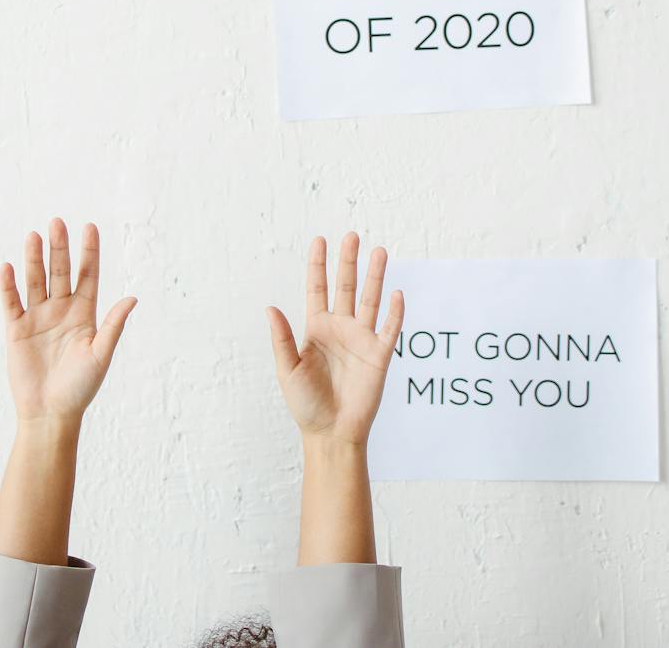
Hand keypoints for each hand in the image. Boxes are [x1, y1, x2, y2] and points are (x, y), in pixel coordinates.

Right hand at [0, 219, 136, 424]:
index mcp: (84, 314)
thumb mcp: (100, 356)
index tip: (90, 227)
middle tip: (57, 222)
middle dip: (59, 248)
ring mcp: (38, 318)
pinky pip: (12, 302)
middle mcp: (61, 310)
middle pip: (60, 272)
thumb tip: (132, 299)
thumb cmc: (80, 389)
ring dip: (34, 259)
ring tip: (34, 236)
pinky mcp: (17, 330)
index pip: (88, 275)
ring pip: (35, 281)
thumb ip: (113, 326)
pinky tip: (7, 267)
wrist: (50, 414)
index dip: (89, 252)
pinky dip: (8, 285)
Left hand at [267, 233, 404, 447]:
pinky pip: (389, 329)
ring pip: (369, 300)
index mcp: (316, 329)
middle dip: (348, 262)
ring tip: (379, 251)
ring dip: (374, 277)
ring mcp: (361, 340)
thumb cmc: (306, 404)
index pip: (318, 289)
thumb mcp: (287, 370)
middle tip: (352, 236)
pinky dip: (395, 312)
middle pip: (345, 287)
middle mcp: (340, 329)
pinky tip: (397, 293)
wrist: (331, 433)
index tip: (319, 240)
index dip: (318, 265)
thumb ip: (282, 339)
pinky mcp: (379, 356)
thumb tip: (270, 308)